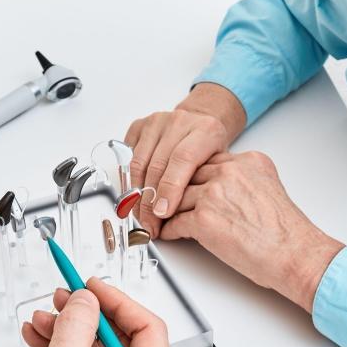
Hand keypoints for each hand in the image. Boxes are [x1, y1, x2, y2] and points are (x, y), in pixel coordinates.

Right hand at [3, 278, 174, 346]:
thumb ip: (76, 329)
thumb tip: (85, 301)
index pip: (149, 332)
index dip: (119, 302)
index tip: (93, 286)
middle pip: (122, 341)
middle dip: (89, 317)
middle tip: (66, 297)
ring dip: (70, 332)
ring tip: (45, 318)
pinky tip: (41, 338)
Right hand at [125, 83, 245, 236]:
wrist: (201, 123)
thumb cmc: (210, 149)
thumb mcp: (218, 166)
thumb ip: (202, 186)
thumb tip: (180, 219)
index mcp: (205, 131)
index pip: (182, 160)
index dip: (170, 189)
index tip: (162, 213)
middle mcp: (180, 122)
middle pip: (157, 165)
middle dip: (150, 201)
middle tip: (150, 224)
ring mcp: (158, 122)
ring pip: (139, 163)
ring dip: (136, 195)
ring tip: (140, 216)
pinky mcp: (141, 125)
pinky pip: (129, 156)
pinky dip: (129, 180)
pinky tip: (135, 196)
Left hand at [161, 151, 343, 312]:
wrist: (295, 255)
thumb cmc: (287, 233)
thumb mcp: (270, 189)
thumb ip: (244, 182)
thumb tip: (225, 190)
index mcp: (249, 162)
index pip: (209, 160)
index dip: (196, 176)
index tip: (186, 184)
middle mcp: (231, 172)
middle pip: (190, 174)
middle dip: (177, 190)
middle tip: (166, 201)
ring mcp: (215, 194)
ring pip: (177, 196)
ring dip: (168, 210)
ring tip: (162, 219)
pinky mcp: (204, 219)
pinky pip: (175, 221)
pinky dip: (169, 229)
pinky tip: (168, 233)